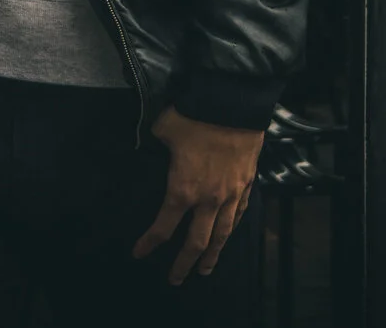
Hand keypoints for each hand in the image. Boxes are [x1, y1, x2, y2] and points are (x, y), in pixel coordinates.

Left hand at [132, 105, 262, 285]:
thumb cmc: (196, 116)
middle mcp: (208, 200)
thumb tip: (152, 138)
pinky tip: (229, 234)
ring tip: (206, 270)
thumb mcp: (165, 127)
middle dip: (184, 264)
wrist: (234, 105)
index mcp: (182, 190)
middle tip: (176, 280)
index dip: (149, 243)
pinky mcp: (246, 184)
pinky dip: (233, 228)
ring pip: (222, 235)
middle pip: (195, 243)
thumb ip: (157, 139)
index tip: (139, 254)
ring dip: (212, 256)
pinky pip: (239, 214)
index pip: (163, 227)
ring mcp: (230, 194)